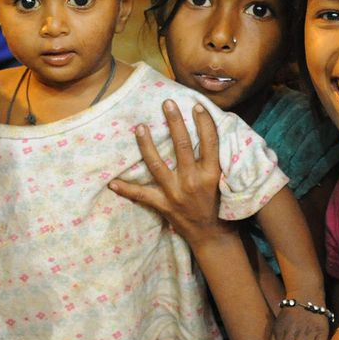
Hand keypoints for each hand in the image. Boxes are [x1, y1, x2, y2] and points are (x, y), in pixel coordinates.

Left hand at [108, 101, 232, 248]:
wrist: (213, 236)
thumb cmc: (221, 205)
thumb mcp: (226, 182)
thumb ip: (218, 160)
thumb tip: (210, 133)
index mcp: (213, 174)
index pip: (210, 142)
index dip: (204, 122)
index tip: (196, 105)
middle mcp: (194, 181)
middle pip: (183, 146)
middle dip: (174, 123)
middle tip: (167, 103)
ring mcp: (176, 193)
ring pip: (157, 165)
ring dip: (146, 145)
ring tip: (139, 127)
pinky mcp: (163, 205)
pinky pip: (141, 195)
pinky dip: (126, 189)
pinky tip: (112, 182)